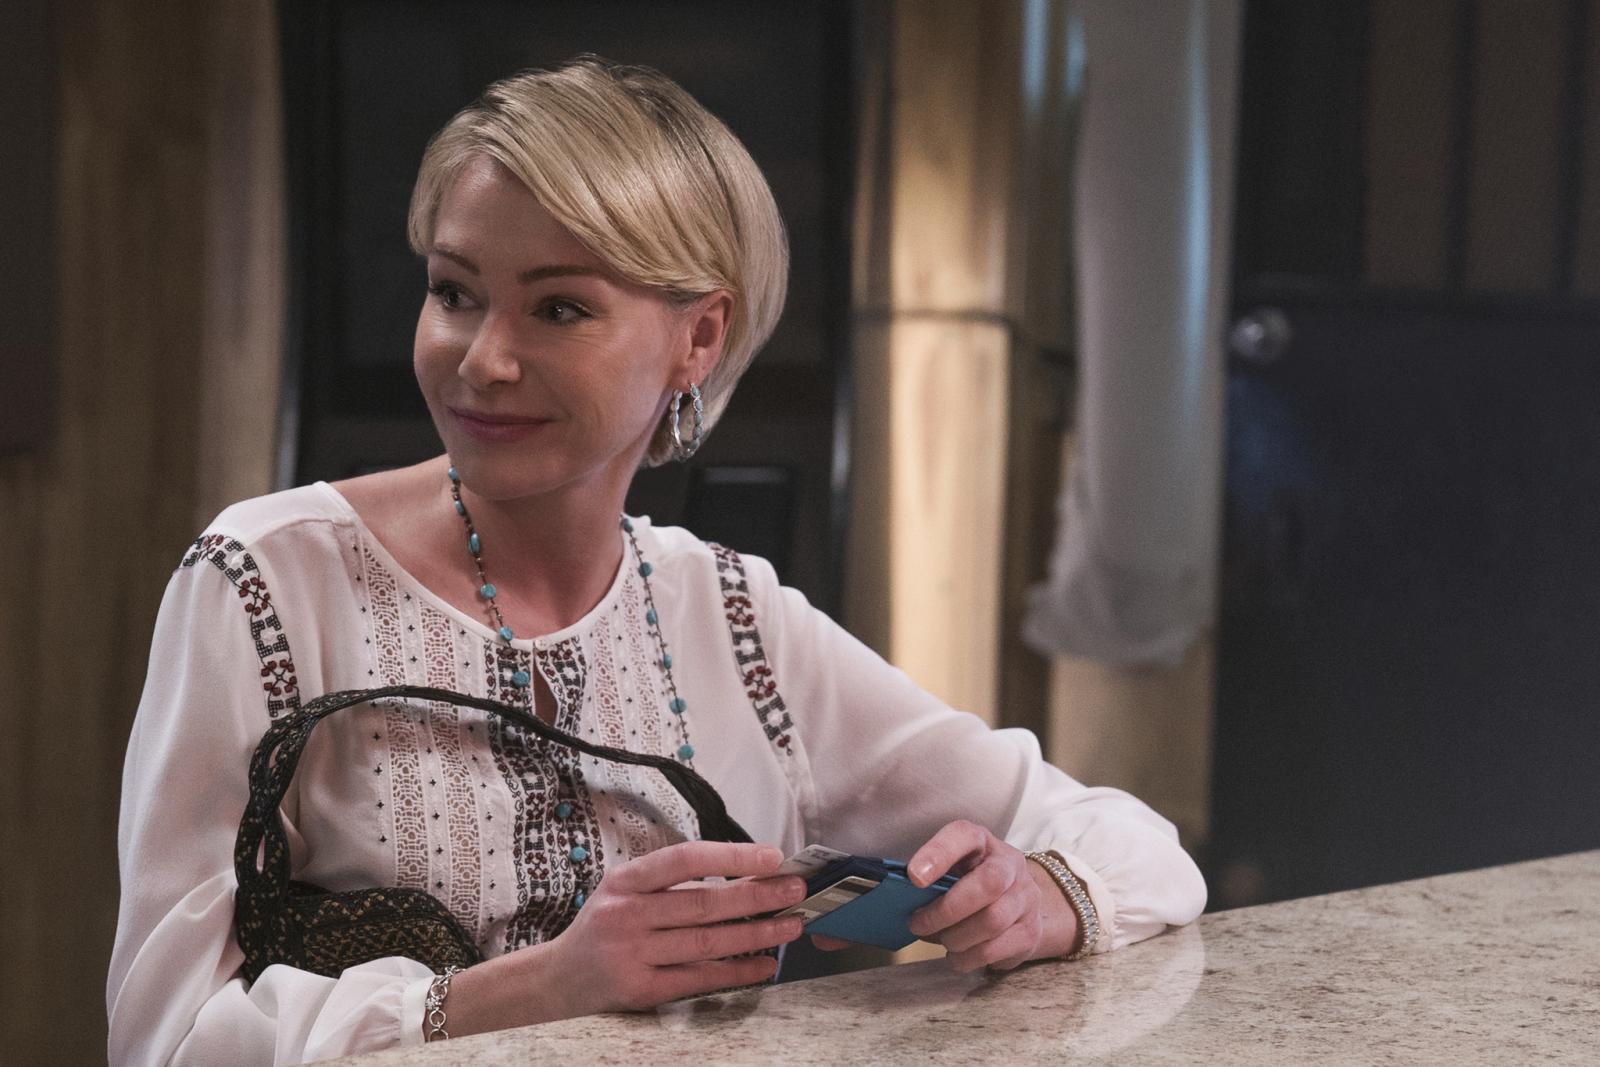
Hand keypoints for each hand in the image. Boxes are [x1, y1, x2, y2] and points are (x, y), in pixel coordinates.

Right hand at [539, 841, 808, 1013]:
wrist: (558, 978)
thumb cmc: (604, 925)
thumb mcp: (624, 889)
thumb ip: (671, 881)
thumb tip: (743, 873)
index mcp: (626, 880)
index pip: (685, 859)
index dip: (732, 856)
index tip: (773, 857)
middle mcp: (627, 914)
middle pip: (704, 903)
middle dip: (758, 897)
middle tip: (796, 891)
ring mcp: (632, 955)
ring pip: (707, 942)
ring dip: (757, 934)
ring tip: (791, 925)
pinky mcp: (641, 990)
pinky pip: (699, 979)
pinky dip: (737, 972)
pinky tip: (765, 965)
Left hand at [903, 820, 1049, 972]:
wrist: (1016, 904)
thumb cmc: (969, 884)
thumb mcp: (952, 870)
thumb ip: (931, 880)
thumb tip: (902, 904)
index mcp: (982, 842)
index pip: (964, 835)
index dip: (938, 854)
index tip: (914, 877)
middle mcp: (1010, 865)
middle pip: (988, 884)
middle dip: (947, 910)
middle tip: (918, 924)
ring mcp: (1025, 898)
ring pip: (993, 921)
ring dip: (956, 937)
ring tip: (942, 941)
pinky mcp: (1030, 931)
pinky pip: (997, 949)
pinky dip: (968, 958)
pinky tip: (956, 956)